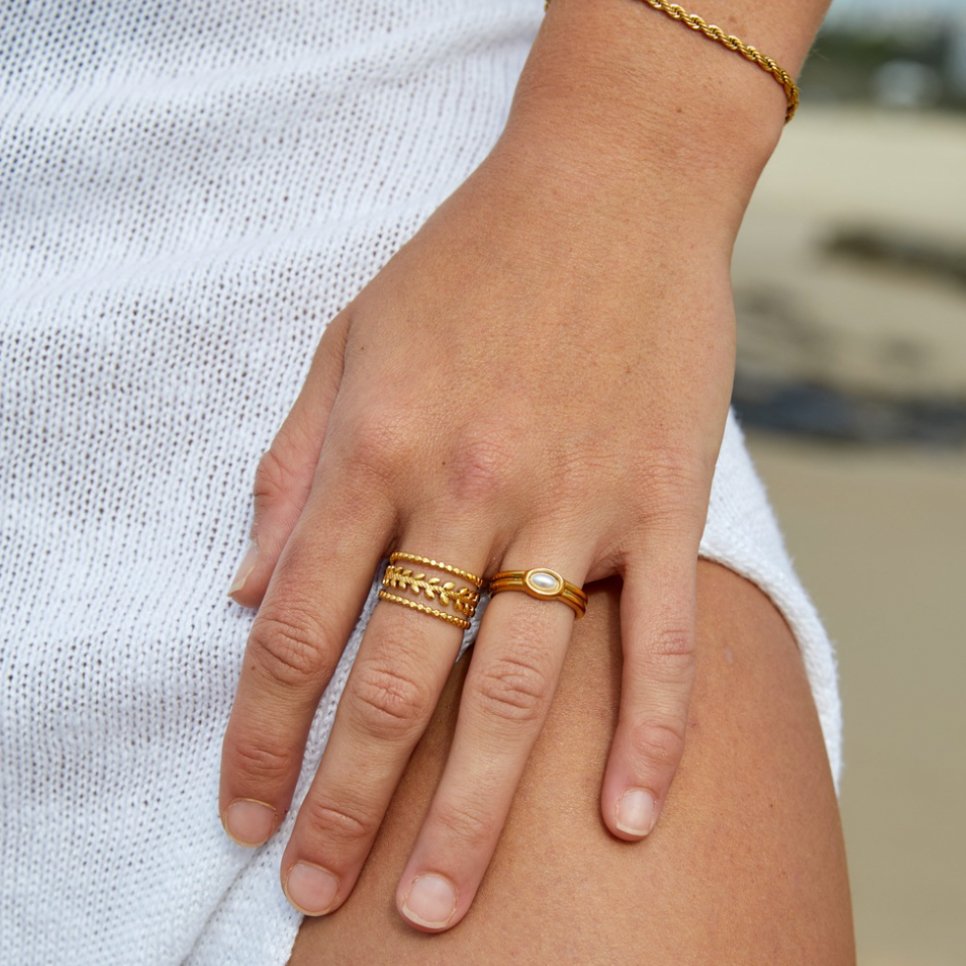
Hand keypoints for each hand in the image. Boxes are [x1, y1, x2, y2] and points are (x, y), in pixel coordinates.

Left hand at [218, 125, 736, 930]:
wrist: (610, 185)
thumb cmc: (469, 260)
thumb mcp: (349, 343)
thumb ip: (292, 471)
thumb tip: (240, 592)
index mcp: (378, 448)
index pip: (294, 626)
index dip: (260, 733)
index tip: (244, 812)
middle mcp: (469, 489)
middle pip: (396, 681)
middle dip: (347, 802)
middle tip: (321, 893)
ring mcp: (575, 500)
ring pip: (517, 686)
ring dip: (471, 810)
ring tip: (437, 904)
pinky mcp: (664, 499)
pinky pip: (660, 637)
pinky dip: (648, 733)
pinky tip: (624, 819)